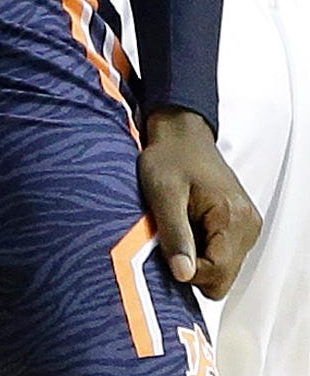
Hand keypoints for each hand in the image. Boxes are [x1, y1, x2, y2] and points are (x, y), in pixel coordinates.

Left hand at [140, 107, 260, 299]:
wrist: (181, 134)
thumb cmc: (170, 157)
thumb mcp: (162, 193)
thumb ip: (175, 234)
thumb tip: (183, 274)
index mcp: (233, 218)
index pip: (218, 273)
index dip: (188, 271)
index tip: (166, 251)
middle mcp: (248, 226)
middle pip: (223, 277)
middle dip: (194, 266)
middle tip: (172, 238)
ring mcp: (247, 227)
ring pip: (224, 268)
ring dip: (198, 256)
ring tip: (180, 227)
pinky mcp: (241, 226)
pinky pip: (224, 254)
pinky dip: (204, 248)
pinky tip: (189, 226)